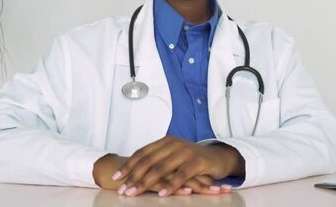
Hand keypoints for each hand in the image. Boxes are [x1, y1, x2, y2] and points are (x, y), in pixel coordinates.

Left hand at [112, 136, 244, 196]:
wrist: (219, 157)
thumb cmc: (193, 160)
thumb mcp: (173, 156)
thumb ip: (158, 160)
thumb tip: (134, 172)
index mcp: (165, 141)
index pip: (142, 153)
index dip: (128, 165)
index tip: (116, 177)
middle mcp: (174, 144)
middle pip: (149, 161)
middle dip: (133, 176)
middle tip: (122, 190)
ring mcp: (186, 151)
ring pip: (162, 168)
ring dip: (146, 182)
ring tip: (135, 193)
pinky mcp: (198, 161)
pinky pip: (181, 174)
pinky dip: (171, 185)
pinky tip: (162, 194)